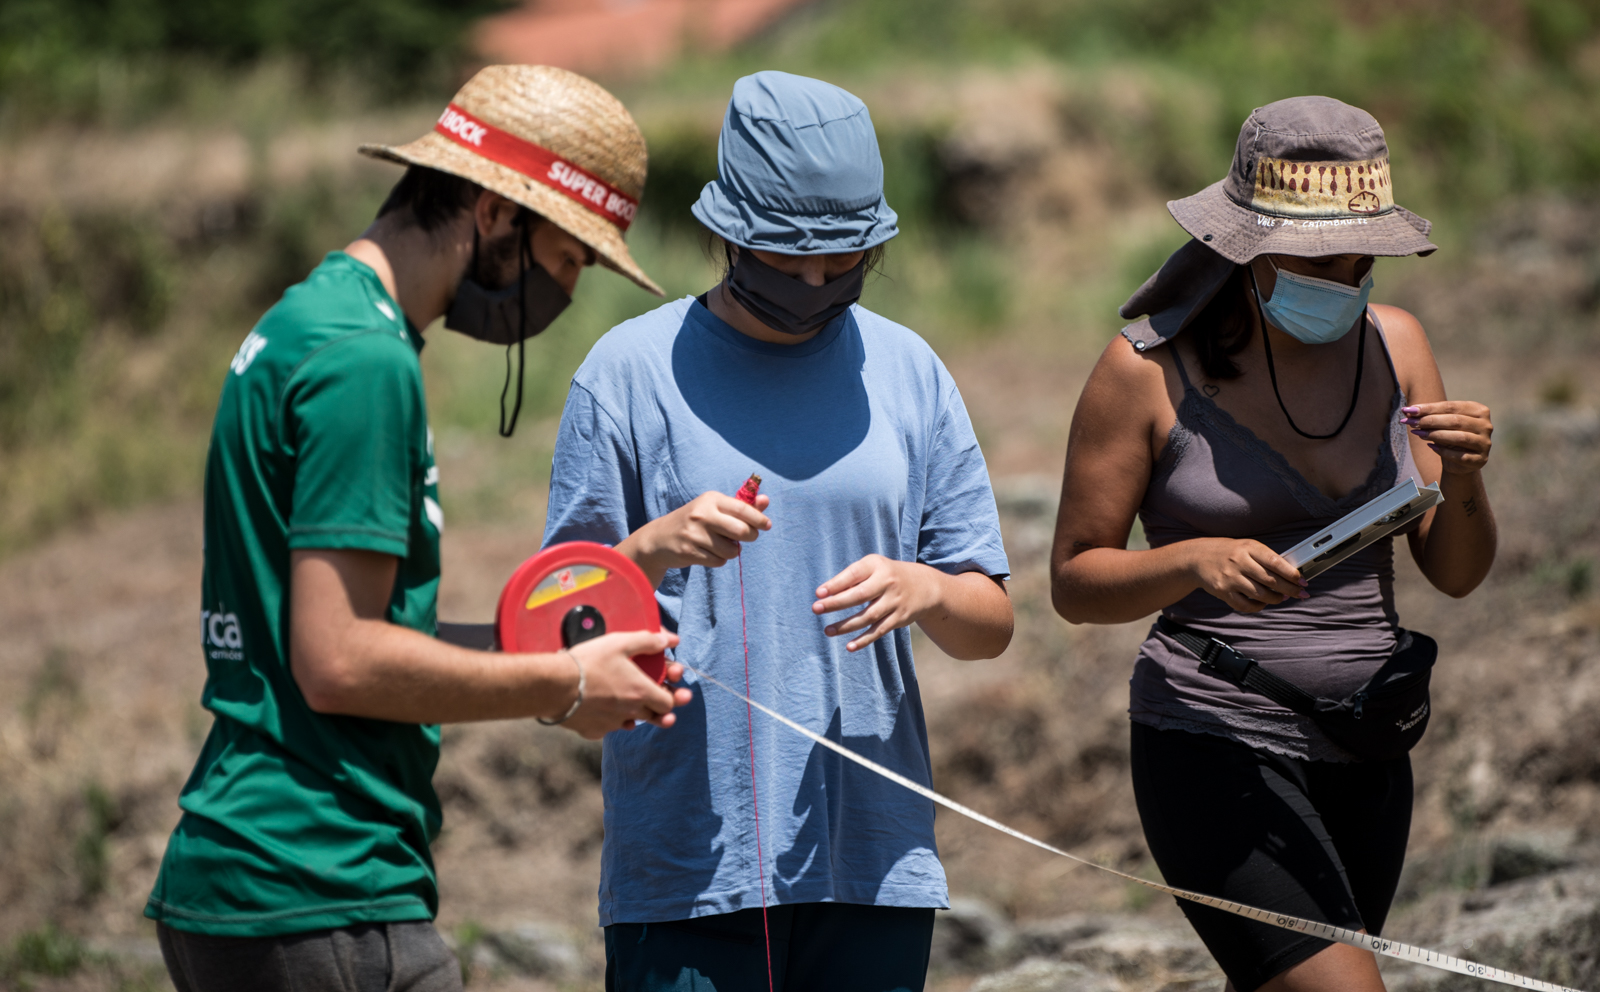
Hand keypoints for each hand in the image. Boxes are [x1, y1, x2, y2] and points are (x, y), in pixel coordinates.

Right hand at [561, 630, 690, 739]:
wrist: (555, 686)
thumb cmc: (589, 662)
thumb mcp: (620, 642)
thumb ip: (648, 641)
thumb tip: (672, 640)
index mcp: (641, 692)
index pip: (669, 704)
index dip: (672, 696)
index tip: (670, 687)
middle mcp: (631, 713)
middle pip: (655, 717)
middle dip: (661, 707)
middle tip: (658, 696)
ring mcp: (612, 725)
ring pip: (632, 723)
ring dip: (635, 713)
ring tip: (630, 703)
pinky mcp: (593, 731)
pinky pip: (607, 728)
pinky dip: (610, 720)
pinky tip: (604, 709)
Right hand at [626, 491, 770, 580]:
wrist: (659, 538)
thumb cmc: (694, 521)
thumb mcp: (714, 508)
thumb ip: (741, 506)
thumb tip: (765, 500)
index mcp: (711, 500)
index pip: (742, 508)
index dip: (758, 519)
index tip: (767, 525)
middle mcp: (702, 514)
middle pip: (741, 531)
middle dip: (749, 537)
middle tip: (745, 538)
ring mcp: (695, 534)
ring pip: (731, 550)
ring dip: (731, 552)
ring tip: (720, 546)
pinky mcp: (690, 551)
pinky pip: (719, 561)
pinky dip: (719, 560)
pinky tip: (708, 553)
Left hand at [812, 554, 939, 651]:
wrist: (925, 586)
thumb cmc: (887, 575)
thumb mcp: (873, 568)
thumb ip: (852, 578)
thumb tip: (825, 594)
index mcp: (877, 566)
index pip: (854, 574)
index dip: (836, 584)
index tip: (818, 593)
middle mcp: (887, 583)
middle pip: (859, 595)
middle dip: (836, 603)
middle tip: (816, 609)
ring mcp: (894, 602)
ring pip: (867, 616)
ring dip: (846, 625)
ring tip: (827, 631)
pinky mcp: (898, 619)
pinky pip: (879, 631)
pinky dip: (864, 640)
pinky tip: (849, 647)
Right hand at [1185, 538, 1305, 613]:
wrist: (1197, 557)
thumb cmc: (1228, 552)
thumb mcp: (1247, 547)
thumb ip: (1266, 558)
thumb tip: (1290, 574)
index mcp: (1248, 548)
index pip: (1275, 562)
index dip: (1292, 574)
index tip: (1303, 581)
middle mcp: (1239, 562)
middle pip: (1271, 581)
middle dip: (1290, 590)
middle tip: (1300, 593)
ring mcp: (1231, 578)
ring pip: (1261, 595)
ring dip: (1276, 599)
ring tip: (1281, 598)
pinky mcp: (1223, 591)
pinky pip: (1245, 605)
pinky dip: (1258, 606)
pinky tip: (1263, 603)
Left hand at [1403, 402, 1491, 473]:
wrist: (1459, 461)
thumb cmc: (1449, 436)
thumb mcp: (1441, 423)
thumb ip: (1428, 415)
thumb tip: (1407, 411)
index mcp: (1479, 411)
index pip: (1451, 406)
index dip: (1429, 408)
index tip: (1409, 410)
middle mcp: (1486, 426)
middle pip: (1455, 421)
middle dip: (1430, 421)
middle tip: (1411, 422)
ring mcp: (1485, 443)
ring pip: (1459, 437)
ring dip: (1436, 435)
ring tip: (1418, 433)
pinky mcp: (1480, 459)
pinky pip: (1460, 455)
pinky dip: (1443, 451)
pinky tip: (1431, 447)